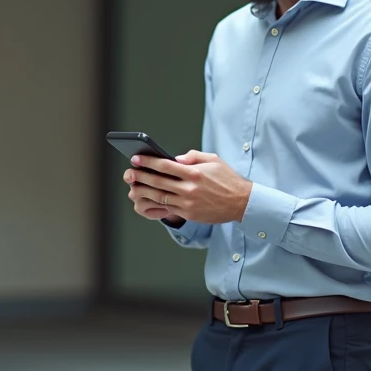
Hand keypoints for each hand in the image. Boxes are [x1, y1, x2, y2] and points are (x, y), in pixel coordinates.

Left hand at [123, 150, 251, 224]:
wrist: (241, 202)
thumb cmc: (227, 179)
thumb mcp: (214, 160)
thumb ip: (193, 157)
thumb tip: (174, 159)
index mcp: (195, 173)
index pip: (165, 166)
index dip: (148, 162)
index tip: (136, 158)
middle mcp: (190, 189)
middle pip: (158, 182)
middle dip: (141, 176)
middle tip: (130, 172)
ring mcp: (188, 203)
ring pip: (160, 197)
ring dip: (144, 191)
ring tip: (134, 187)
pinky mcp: (189, 214)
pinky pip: (168, 208)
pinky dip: (156, 203)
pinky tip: (148, 198)